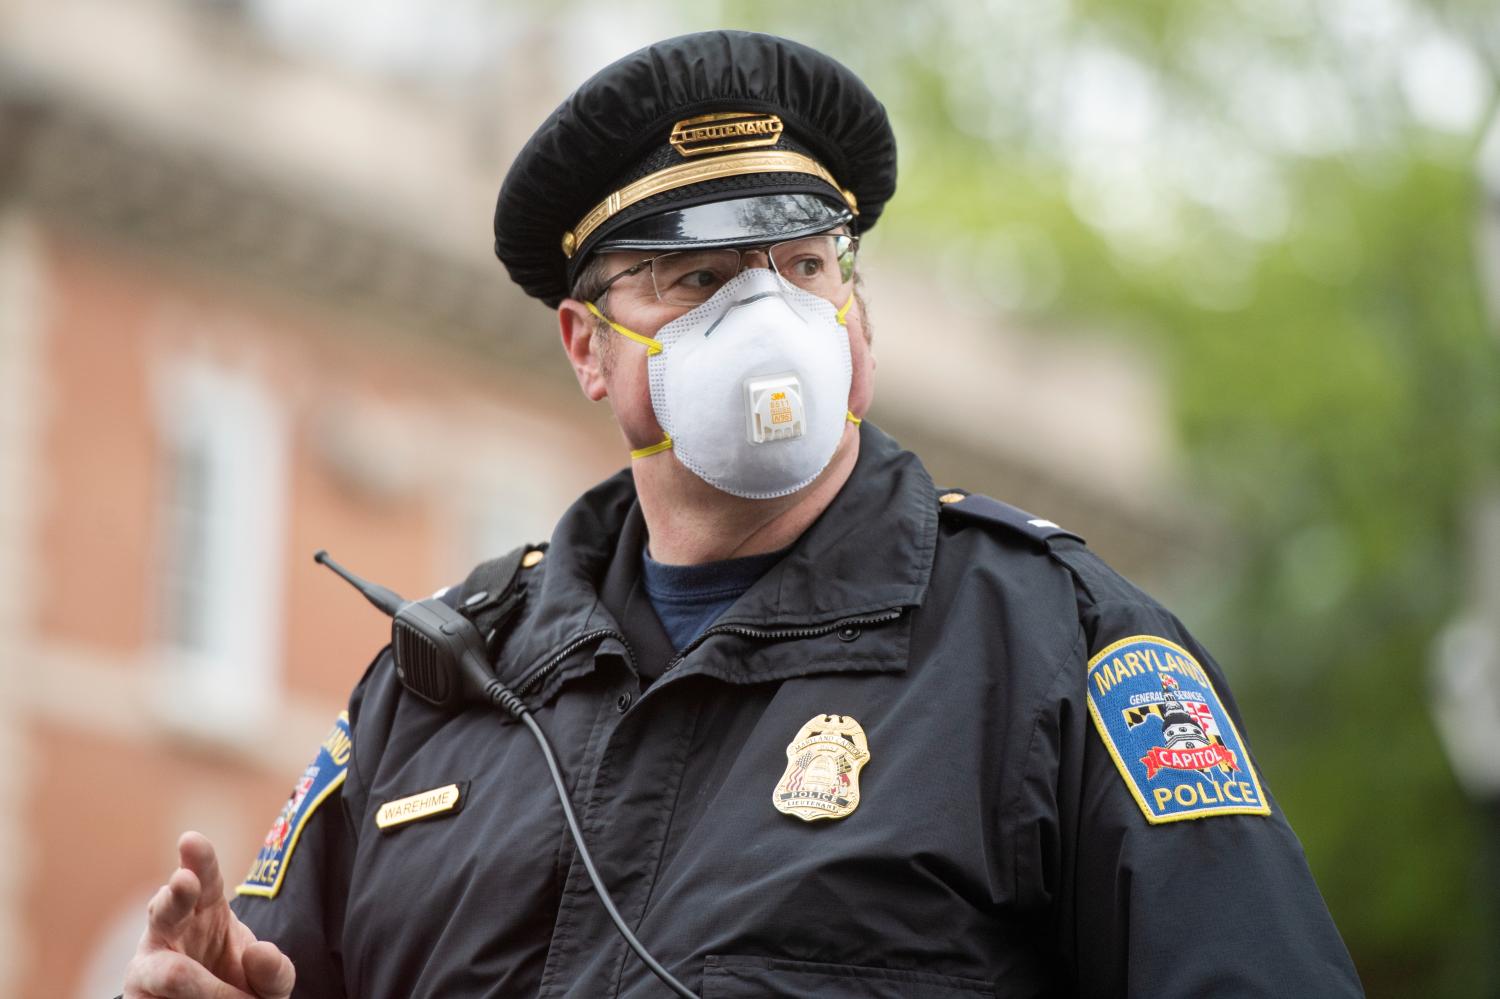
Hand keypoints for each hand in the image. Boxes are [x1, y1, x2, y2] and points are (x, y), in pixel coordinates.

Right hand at [122, 831, 295, 998]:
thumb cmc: (240, 990)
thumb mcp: (270, 982)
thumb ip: (275, 969)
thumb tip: (261, 953)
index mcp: (204, 907)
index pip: (204, 876)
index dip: (198, 858)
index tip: (191, 839)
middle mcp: (169, 930)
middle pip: (166, 908)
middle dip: (174, 895)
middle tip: (185, 882)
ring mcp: (148, 966)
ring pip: (160, 968)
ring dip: (194, 982)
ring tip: (225, 996)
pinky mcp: (136, 998)